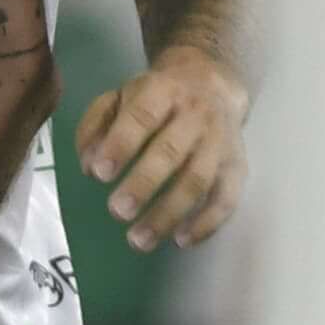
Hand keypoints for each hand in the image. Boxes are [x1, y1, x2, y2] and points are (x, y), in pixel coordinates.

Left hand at [77, 45, 248, 247]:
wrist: (212, 84)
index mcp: (162, 92)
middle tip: (117, 212)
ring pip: (198, 180)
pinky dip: (206, 222)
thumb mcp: (119, 97)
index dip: (121, 144)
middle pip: (172, 151)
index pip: (143, 116)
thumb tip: (88, 166)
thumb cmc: (155, 99)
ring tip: (139, 240)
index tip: (99, 173)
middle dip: (144, 183)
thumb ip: (96, 126)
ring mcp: (220, 142)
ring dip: (169, 213)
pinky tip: (181, 240)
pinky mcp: (236, 167)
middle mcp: (196, 115)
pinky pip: (227, 198)